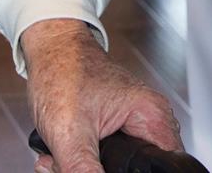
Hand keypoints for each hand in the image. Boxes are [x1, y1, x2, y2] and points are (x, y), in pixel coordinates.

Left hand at [23, 19, 180, 172]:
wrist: (50, 50)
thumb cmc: (63, 71)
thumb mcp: (70, 132)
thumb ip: (84, 170)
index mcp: (152, 117)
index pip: (161, 167)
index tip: (103, 169)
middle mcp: (149, 121)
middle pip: (136, 170)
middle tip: (70, 166)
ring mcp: (133, 125)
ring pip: (117, 167)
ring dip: (86, 170)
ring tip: (60, 159)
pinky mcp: (117, 129)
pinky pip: (105, 159)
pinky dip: (82, 163)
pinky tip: (61, 156)